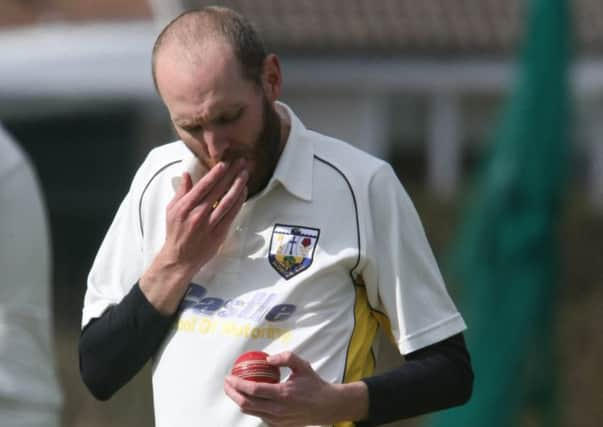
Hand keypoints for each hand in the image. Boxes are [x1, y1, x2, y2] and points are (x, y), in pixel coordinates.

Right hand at [140, 159, 247, 313]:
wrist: (179, 258)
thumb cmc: (175, 232)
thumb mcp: (171, 209)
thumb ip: (181, 191)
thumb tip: (187, 174)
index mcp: (185, 207)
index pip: (203, 186)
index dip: (215, 174)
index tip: (225, 163)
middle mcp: (198, 214)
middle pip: (218, 190)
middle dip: (231, 174)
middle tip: (241, 162)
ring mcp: (210, 224)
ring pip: (228, 201)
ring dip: (238, 186)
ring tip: (246, 174)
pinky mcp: (219, 233)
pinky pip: (232, 214)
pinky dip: (238, 202)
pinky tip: (243, 192)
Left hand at [224, 352, 368, 426]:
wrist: (326, 406)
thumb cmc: (314, 384)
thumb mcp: (303, 366)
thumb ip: (286, 358)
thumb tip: (268, 359)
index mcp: (283, 394)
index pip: (253, 390)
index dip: (237, 383)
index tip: (229, 376)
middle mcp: (278, 409)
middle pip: (246, 404)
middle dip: (232, 393)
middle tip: (227, 382)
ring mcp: (277, 419)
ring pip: (250, 412)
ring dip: (238, 400)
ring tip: (233, 389)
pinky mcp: (278, 425)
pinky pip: (259, 415)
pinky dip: (251, 407)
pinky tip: (249, 397)